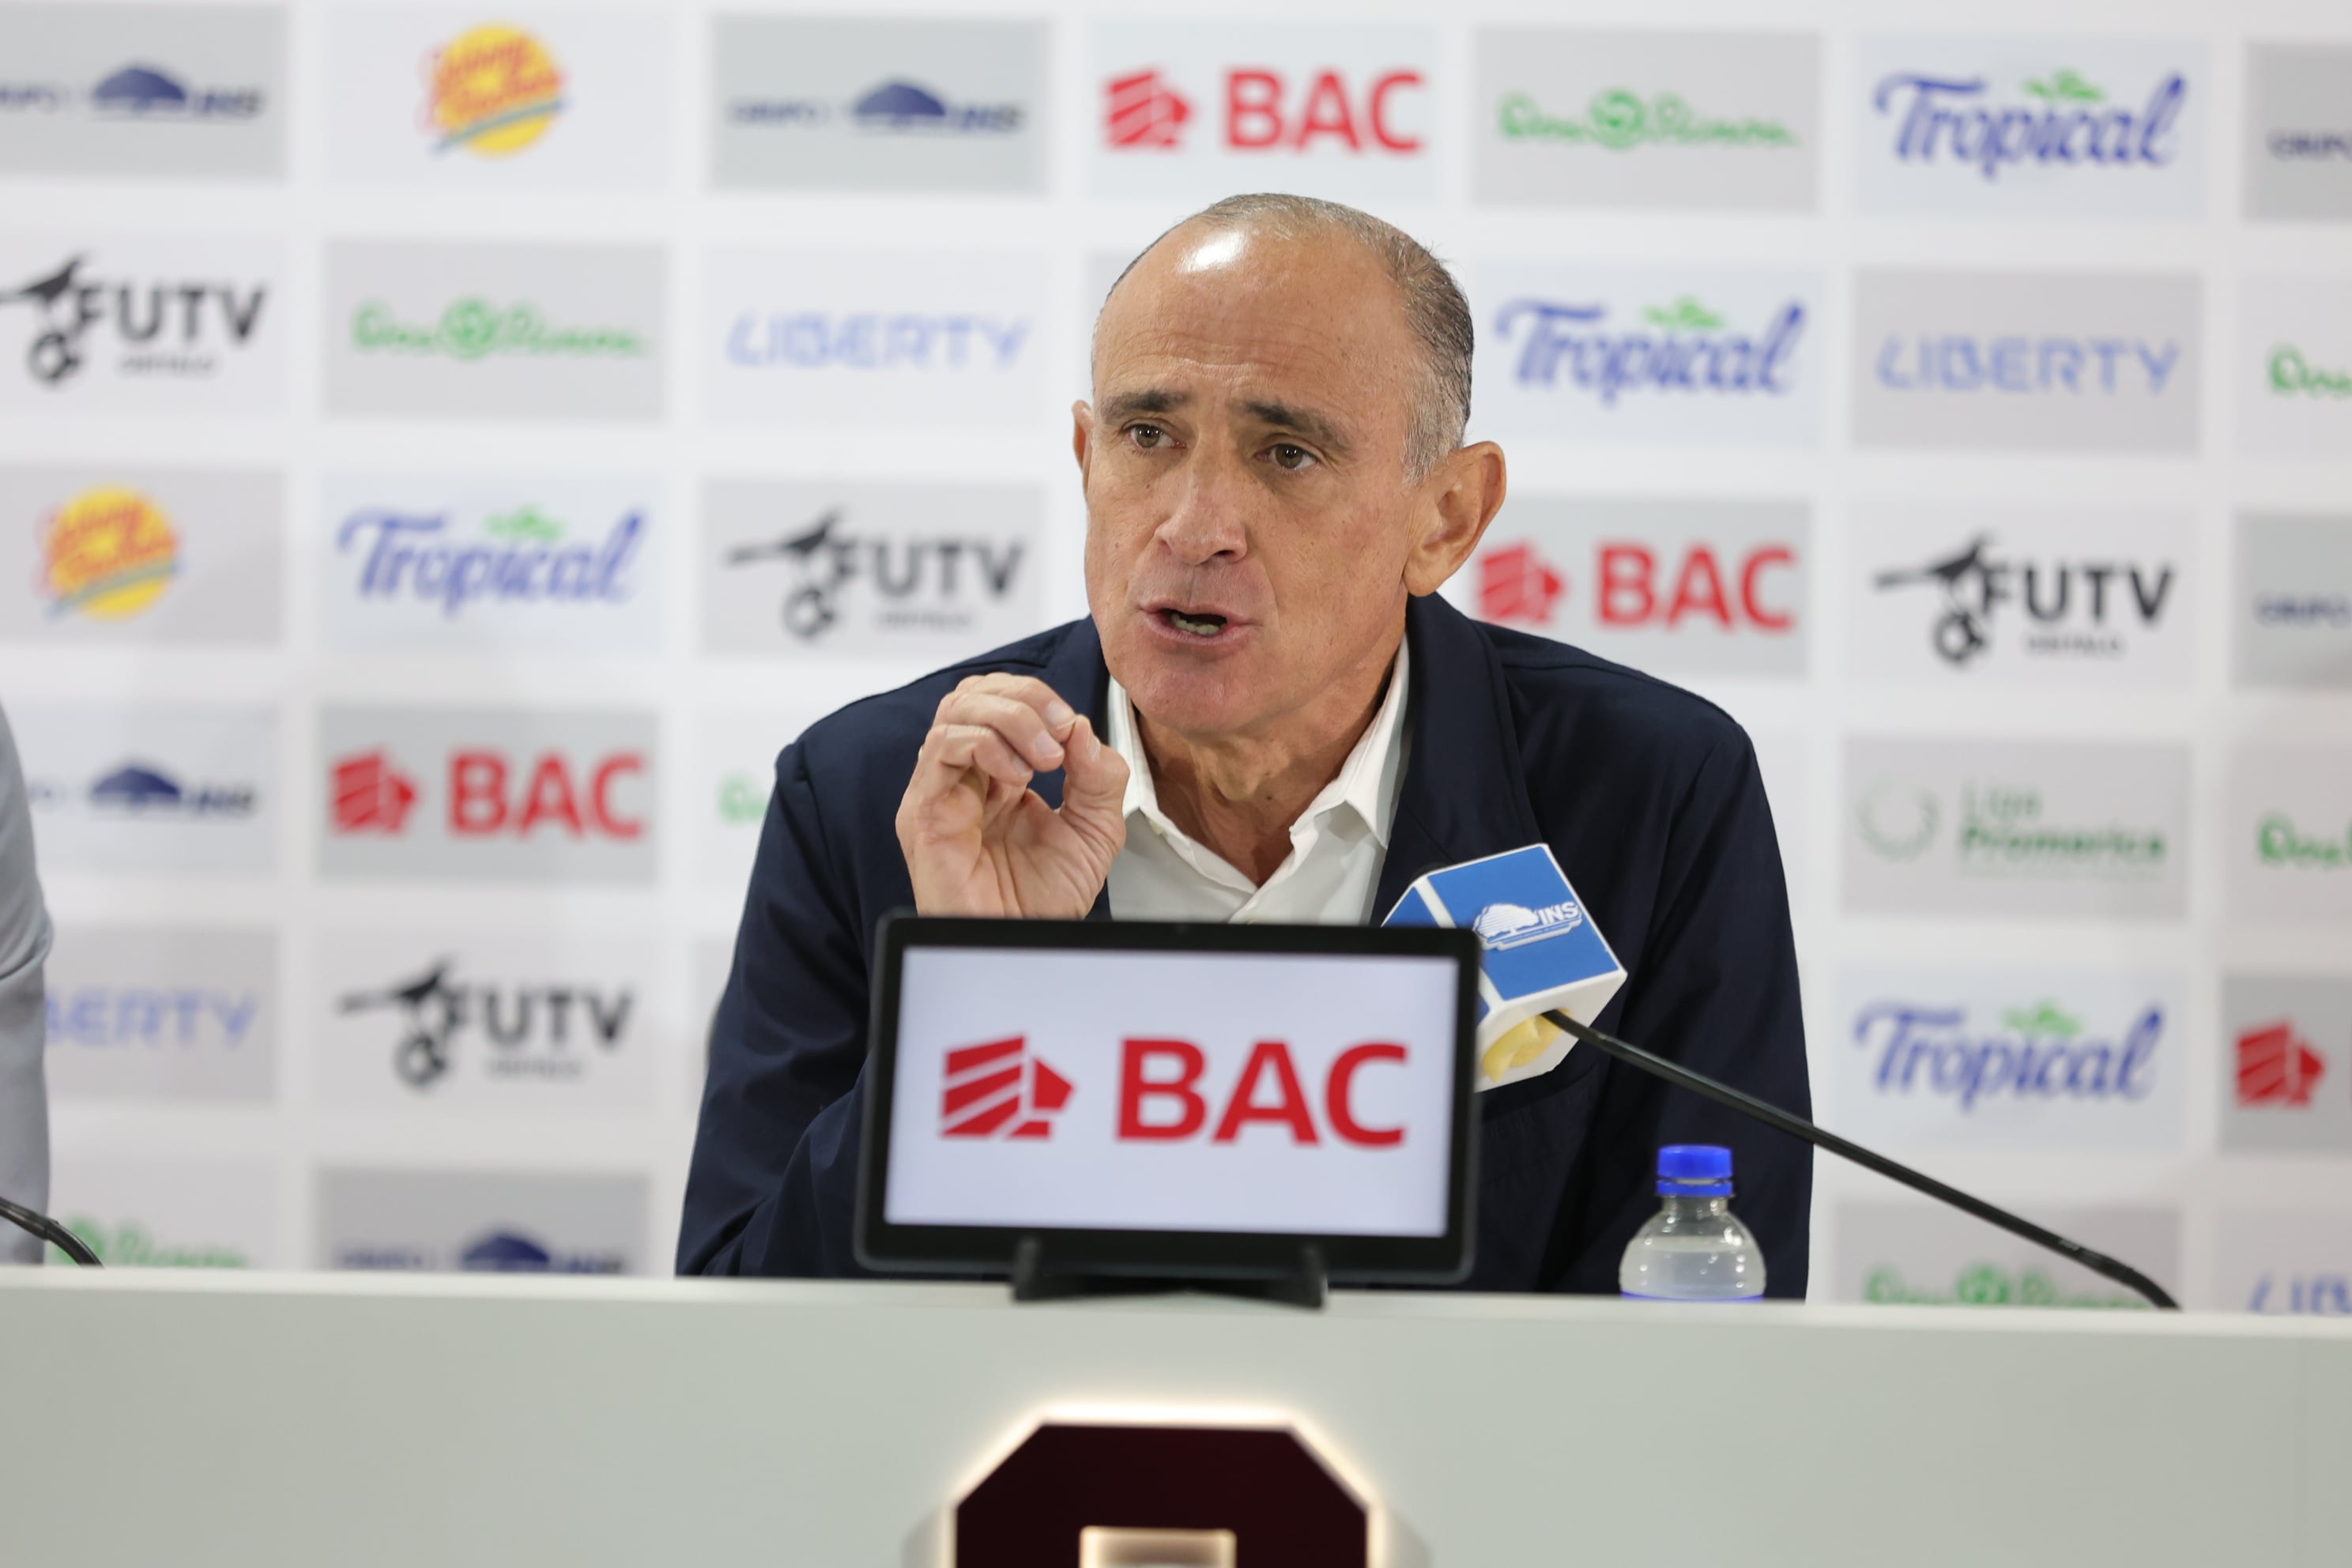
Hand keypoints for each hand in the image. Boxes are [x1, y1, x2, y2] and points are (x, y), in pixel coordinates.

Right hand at [895, 674, 1129, 917]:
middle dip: (1024, 698)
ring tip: (1045, 758)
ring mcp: (941, 790)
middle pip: (974, 694)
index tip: (1073, 729)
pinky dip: (985, 746)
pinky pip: (942, 750)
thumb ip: (1098, 775)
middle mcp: (966, 776)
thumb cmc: (1045, 900)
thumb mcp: (1096, 828)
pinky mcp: (925, 811)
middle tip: (1059, 732)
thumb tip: (1081, 727)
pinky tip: (1015, 777)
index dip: (1039, 699)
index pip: (1002, 701)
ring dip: (1010, 719)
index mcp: (1000, 773)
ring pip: (956, 711)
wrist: (1026, 944)